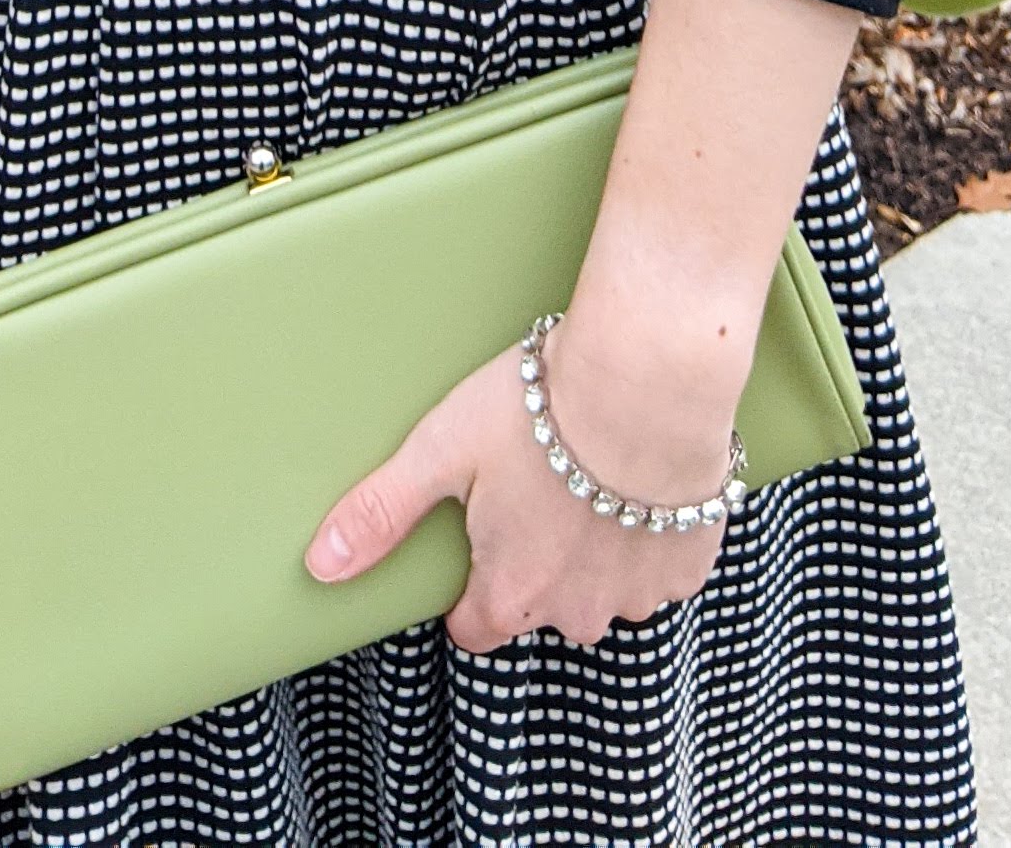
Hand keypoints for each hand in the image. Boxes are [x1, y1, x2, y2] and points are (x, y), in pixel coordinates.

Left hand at [303, 310, 738, 652]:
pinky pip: (660, 564)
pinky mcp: (690, 563)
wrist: (645, 382)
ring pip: (603, 587)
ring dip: (594, 547)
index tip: (475, 539)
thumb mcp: (440, 453)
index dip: (467, 589)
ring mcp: (638, 593)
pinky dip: (648, 529)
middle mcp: (576, 612)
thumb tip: (321, 565)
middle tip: (532, 484)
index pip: (475, 628)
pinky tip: (636, 477)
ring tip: (586, 471)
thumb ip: (382, 514)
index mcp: (511, 592)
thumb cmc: (538, 412)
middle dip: (535, 559)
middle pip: (541, 605)